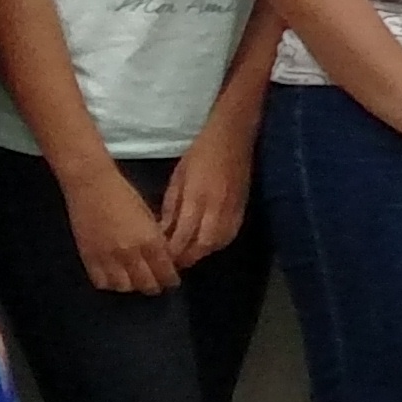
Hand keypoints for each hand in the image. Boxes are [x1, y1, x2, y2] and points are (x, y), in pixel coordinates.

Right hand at [62, 157, 180, 297]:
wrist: (91, 186)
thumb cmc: (123, 194)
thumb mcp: (148, 216)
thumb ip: (155, 239)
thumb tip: (162, 256)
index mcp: (149, 239)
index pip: (165, 271)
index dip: (171, 279)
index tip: (172, 280)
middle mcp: (130, 253)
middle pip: (146, 284)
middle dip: (155, 286)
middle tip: (156, 284)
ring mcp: (108, 258)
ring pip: (125, 288)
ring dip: (132, 287)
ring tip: (135, 281)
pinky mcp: (89, 258)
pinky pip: (102, 282)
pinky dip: (111, 284)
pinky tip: (115, 278)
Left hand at [155, 125, 256, 269]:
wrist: (234, 138)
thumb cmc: (200, 154)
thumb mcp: (178, 178)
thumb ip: (171, 207)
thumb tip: (162, 231)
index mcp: (197, 197)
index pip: (183, 235)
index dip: (171, 251)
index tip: (159, 258)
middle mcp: (216, 208)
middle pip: (202, 246)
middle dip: (186, 258)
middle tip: (171, 262)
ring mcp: (232, 210)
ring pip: (217, 244)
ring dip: (201, 253)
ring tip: (186, 255)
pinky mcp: (242, 210)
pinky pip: (228, 236)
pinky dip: (215, 245)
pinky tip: (205, 244)